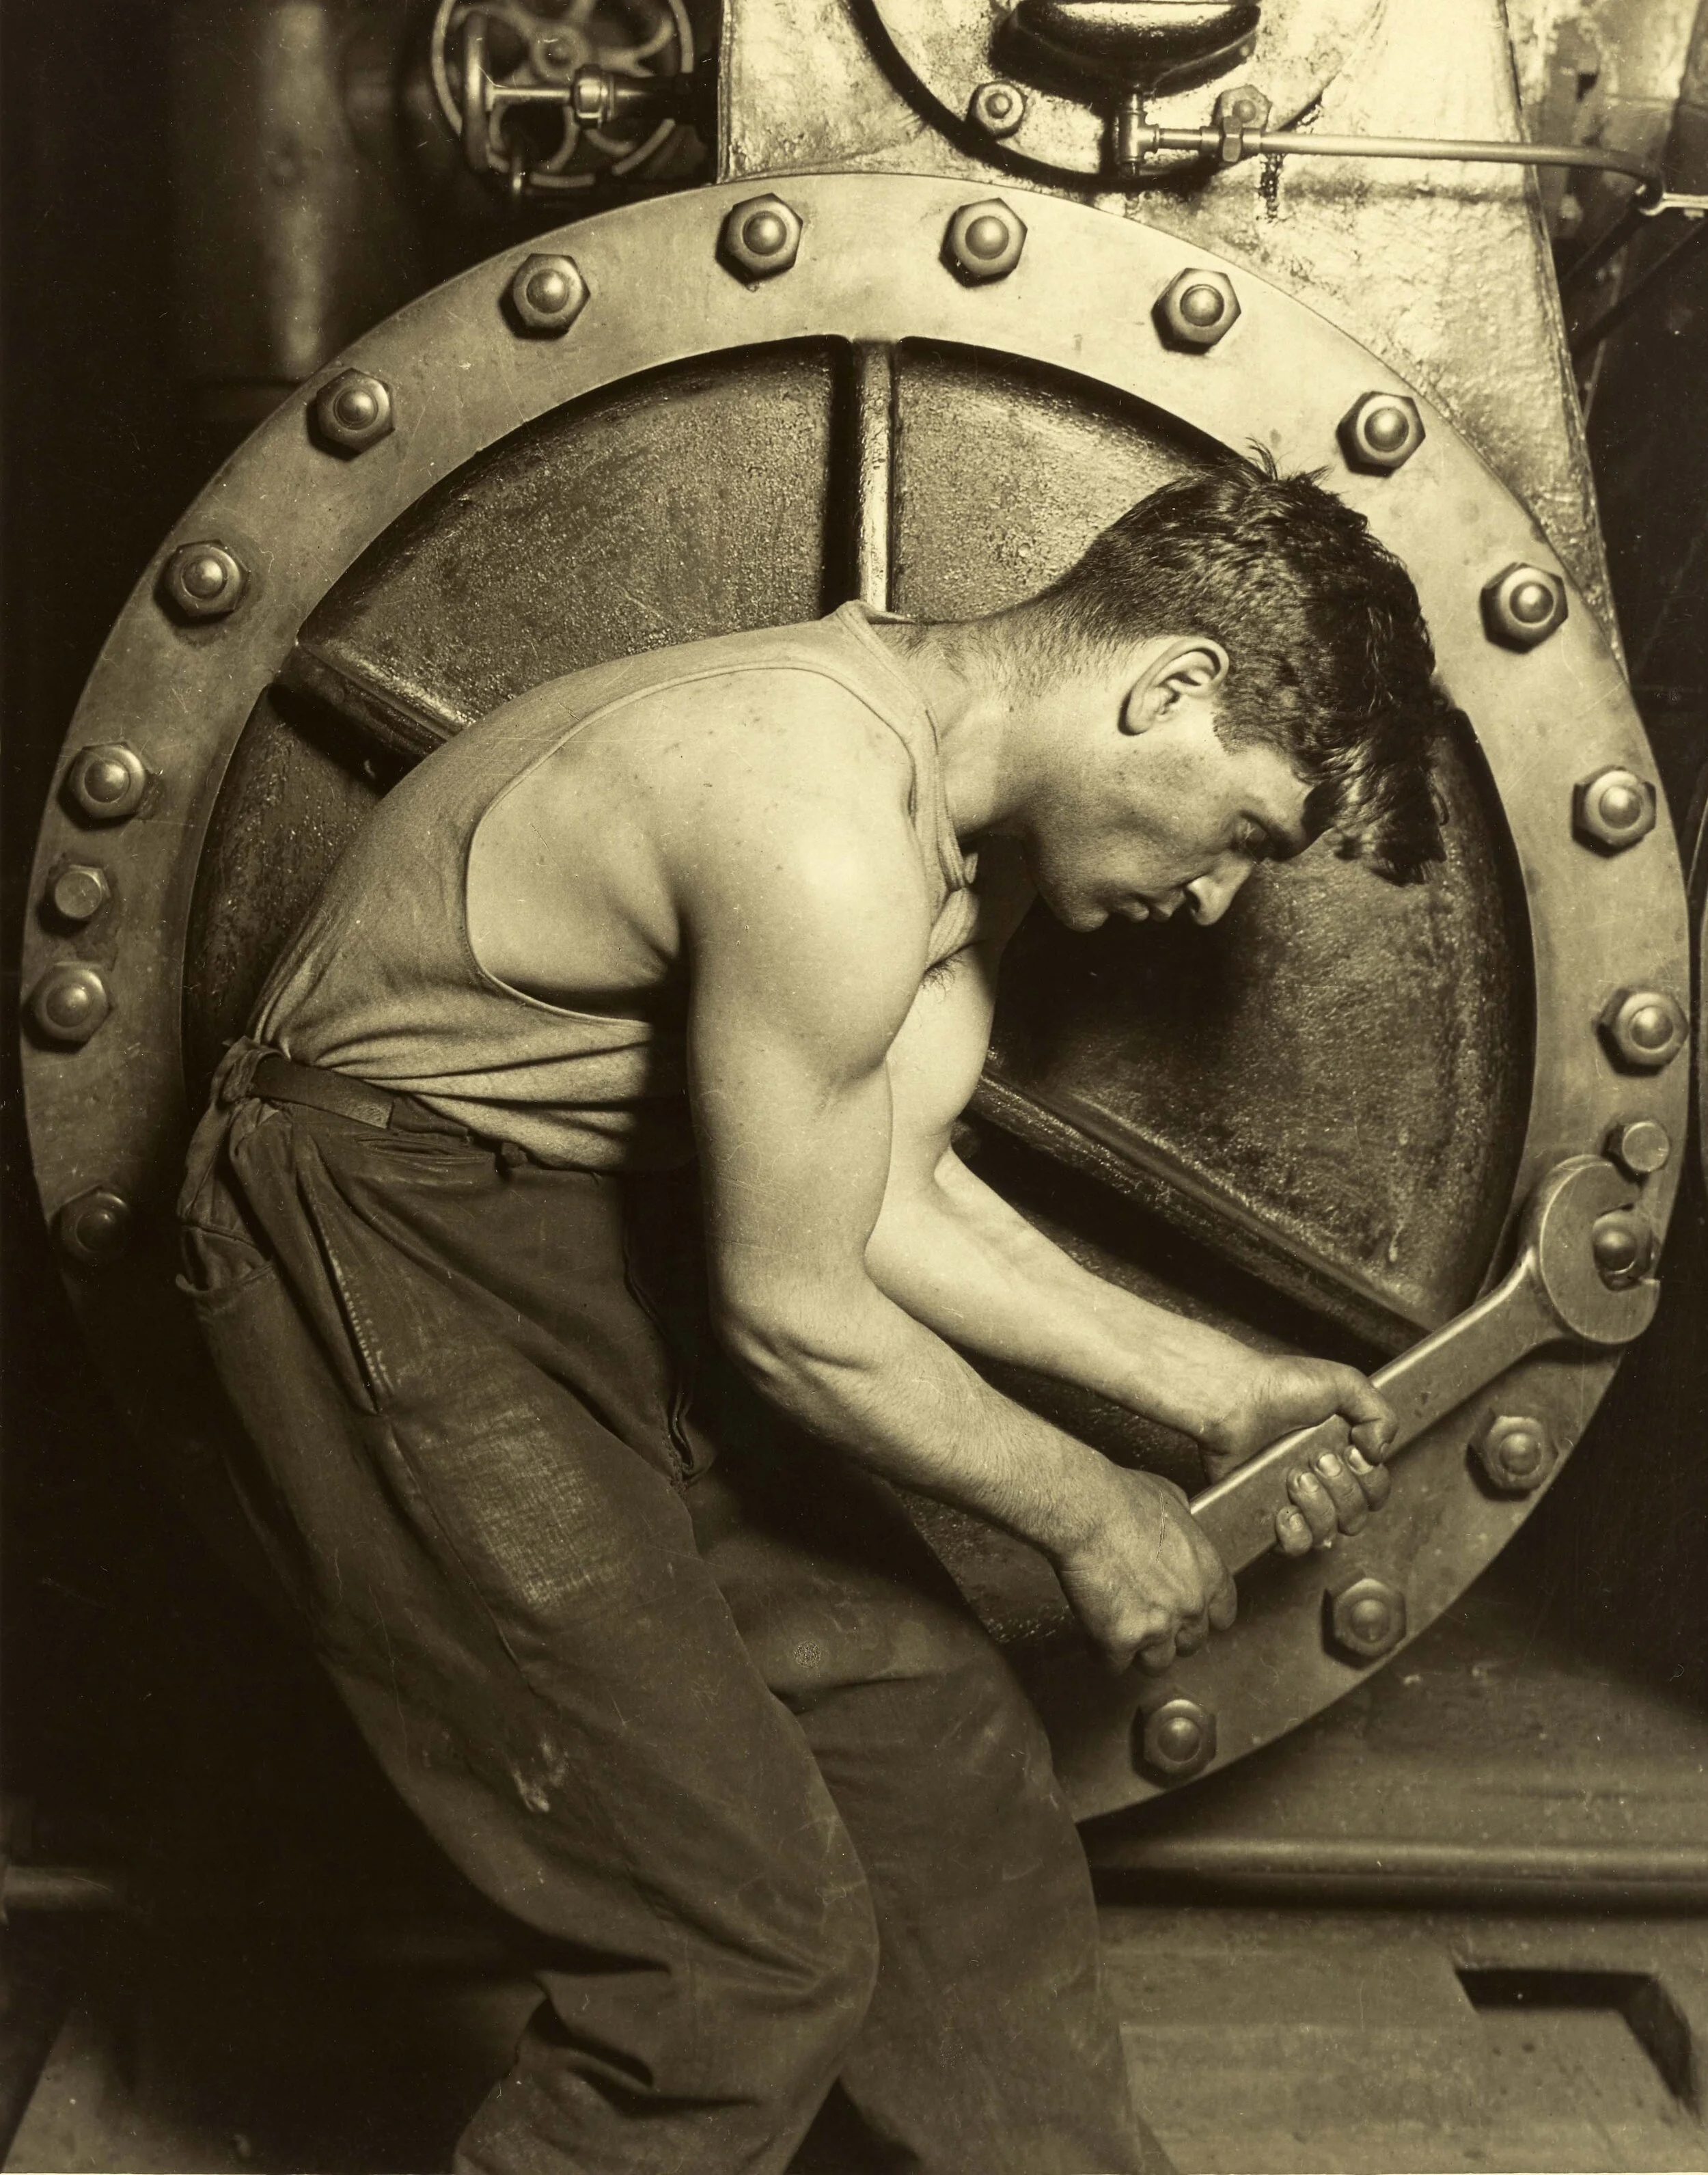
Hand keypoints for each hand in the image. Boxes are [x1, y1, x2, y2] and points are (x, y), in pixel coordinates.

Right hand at [1050, 1465, 1236, 1674]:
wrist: (1084, 1511)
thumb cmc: (1119, 1498)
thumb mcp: (1169, 1499)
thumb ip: (1182, 1526)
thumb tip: (1177, 1526)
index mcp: (1208, 1572)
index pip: (1223, 1615)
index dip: (1204, 1617)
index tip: (1190, 1616)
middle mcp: (1189, 1606)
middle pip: (1191, 1644)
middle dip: (1170, 1635)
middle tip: (1148, 1620)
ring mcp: (1157, 1628)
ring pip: (1157, 1664)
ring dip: (1139, 1652)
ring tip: (1122, 1634)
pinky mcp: (1120, 1641)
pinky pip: (1114, 1665)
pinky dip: (1103, 1653)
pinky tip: (1094, 1636)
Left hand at [1200, 1353, 1395, 1557]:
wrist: (1232, 1396)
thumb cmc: (1280, 1384)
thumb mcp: (1345, 1382)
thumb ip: (1380, 1414)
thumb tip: (1381, 1453)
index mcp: (1343, 1454)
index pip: (1376, 1489)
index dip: (1370, 1479)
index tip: (1353, 1452)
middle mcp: (1322, 1480)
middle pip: (1357, 1514)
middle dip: (1343, 1488)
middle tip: (1318, 1459)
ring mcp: (1293, 1499)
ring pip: (1329, 1532)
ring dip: (1319, 1506)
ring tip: (1295, 1476)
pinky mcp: (1265, 1513)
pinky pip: (1295, 1546)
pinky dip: (1295, 1534)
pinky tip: (1285, 1509)